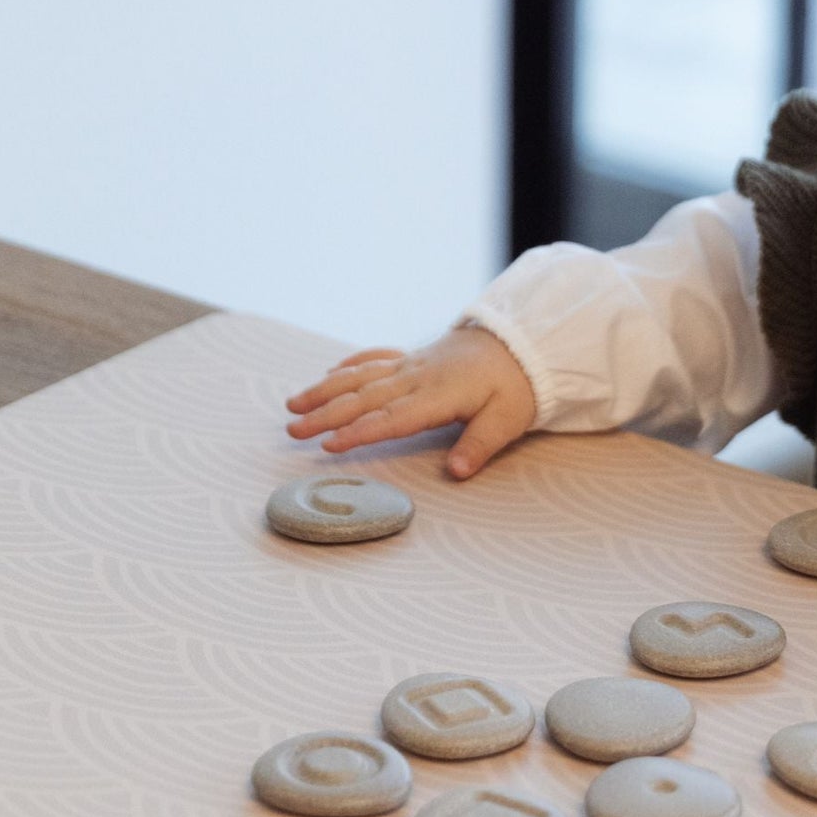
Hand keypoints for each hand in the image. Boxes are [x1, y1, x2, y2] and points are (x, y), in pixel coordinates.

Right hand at [284, 327, 535, 478]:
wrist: (524, 343)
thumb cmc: (517, 387)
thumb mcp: (508, 421)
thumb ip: (479, 446)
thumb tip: (457, 473)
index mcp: (438, 395)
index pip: (391, 418)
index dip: (358, 432)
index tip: (329, 445)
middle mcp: (417, 377)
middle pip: (364, 398)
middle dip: (325, 414)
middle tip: (292, 430)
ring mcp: (413, 365)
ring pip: (360, 376)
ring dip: (325, 389)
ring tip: (293, 404)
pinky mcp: (414, 358)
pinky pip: (375, 358)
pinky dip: (349, 365)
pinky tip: (328, 374)